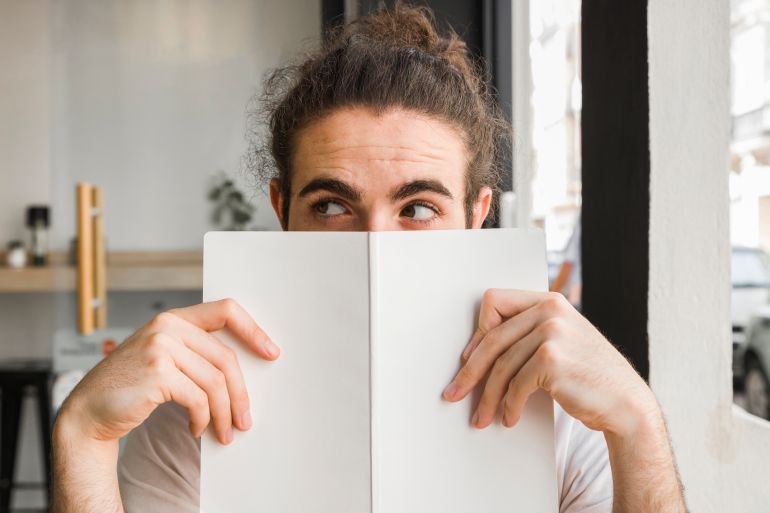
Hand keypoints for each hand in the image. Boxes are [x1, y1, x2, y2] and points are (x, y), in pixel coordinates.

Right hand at [57, 299, 278, 444]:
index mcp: (174, 318)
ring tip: (224, 432)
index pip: (226, 310)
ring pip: (215, 382)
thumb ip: (196, 353)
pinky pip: (198, 399)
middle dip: (240, 394)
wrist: (89, 410)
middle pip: (226, 358)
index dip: (254, 330)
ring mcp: (161, 347)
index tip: (272, 352)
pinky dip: (203, 419)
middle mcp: (168, 326)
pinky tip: (197, 429)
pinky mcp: (157, 372)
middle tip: (245, 420)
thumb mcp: (164, 357)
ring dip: (224, 413)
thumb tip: (243, 375)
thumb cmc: (131, 387)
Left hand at [442, 290, 658, 436]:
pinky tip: (509, 418)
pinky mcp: (552, 358)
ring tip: (482, 417)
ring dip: (488, 397)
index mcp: (549, 301)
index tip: (468, 358)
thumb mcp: (561, 342)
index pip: (494, 302)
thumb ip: (529, 334)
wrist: (626, 403)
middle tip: (455, 393)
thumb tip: (478, 351)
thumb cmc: (589, 377)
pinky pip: (516, 384)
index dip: (477, 332)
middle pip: (491, 338)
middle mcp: (549, 310)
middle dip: (470, 371)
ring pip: (501, 366)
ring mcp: (552, 332)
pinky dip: (509, 406)